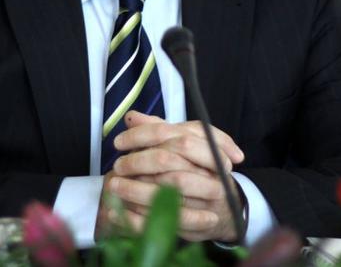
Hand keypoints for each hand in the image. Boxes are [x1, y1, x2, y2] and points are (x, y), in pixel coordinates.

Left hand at [104, 111, 246, 242]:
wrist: (226, 206)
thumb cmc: (201, 170)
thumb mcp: (184, 144)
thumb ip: (159, 130)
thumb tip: (133, 117)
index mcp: (208, 146)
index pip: (172, 134)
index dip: (142, 135)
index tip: (119, 142)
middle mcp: (212, 171)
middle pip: (170, 160)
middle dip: (138, 161)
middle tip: (118, 165)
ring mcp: (207, 197)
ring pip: (169, 189)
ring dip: (137, 188)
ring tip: (114, 185)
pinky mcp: (199, 222)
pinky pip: (167, 218)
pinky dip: (142, 216)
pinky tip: (121, 212)